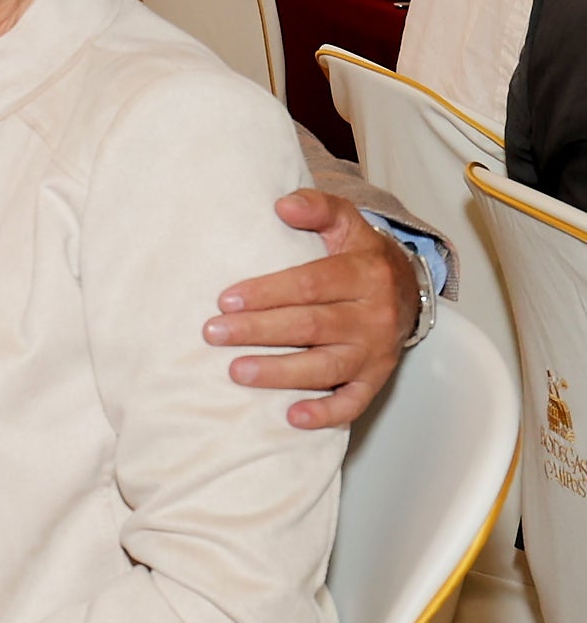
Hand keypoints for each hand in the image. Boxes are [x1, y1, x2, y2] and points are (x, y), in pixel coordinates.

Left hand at [204, 189, 415, 429]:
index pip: (311, 284)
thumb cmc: (360, 258)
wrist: (408, 291)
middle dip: (259, 330)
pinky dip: (326, 413)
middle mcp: (373, 315)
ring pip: (327, 366)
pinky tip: (292, 417)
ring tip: (236, 372)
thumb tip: (283, 205)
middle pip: (312, 325)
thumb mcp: (347, 224)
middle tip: (214, 333)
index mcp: (365, 274)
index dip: (267, 292)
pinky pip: (354, 402)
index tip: (225, 299)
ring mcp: (375, 351)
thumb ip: (318, 209)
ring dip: (280, 372)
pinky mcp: (375, 380)